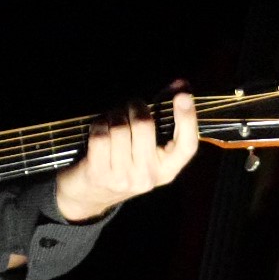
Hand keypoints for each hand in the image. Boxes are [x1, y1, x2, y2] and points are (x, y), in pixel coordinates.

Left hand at [51, 90, 201, 222]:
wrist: (91, 195)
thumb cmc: (124, 162)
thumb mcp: (148, 148)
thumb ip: (165, 116)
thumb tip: (181, 84)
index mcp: (167, 170)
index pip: (187, 146)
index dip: (188, 119)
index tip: (183, 95)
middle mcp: (148, 176)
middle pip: (145, 125)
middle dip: (135, 107)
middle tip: (130, 107)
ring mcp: (123, 178)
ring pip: (120, 127)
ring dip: (114, 115)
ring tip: (112, 119)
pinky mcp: (99, 174)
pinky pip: (101, 135)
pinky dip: (98, 125)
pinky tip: (99, 129)